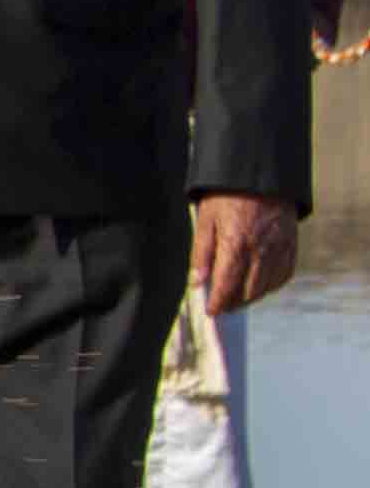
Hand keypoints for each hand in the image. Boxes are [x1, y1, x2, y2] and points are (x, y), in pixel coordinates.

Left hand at [194, 189, 300, 315]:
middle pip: (248, 291)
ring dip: (251, 297)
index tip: (211, 312)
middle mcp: (261, 249)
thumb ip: (201, 253)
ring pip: (267, 286)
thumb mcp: (206, 220)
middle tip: (221, 307)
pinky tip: (259, 286)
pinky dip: (271, 285)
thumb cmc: (226, 196)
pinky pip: (283, 274)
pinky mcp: (291, 245)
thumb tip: (196, 283)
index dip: (218, 303)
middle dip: (233, 303)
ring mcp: (279, 248)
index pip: (227, 284)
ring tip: (236, 299)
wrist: (261, 175)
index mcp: (235, 243)